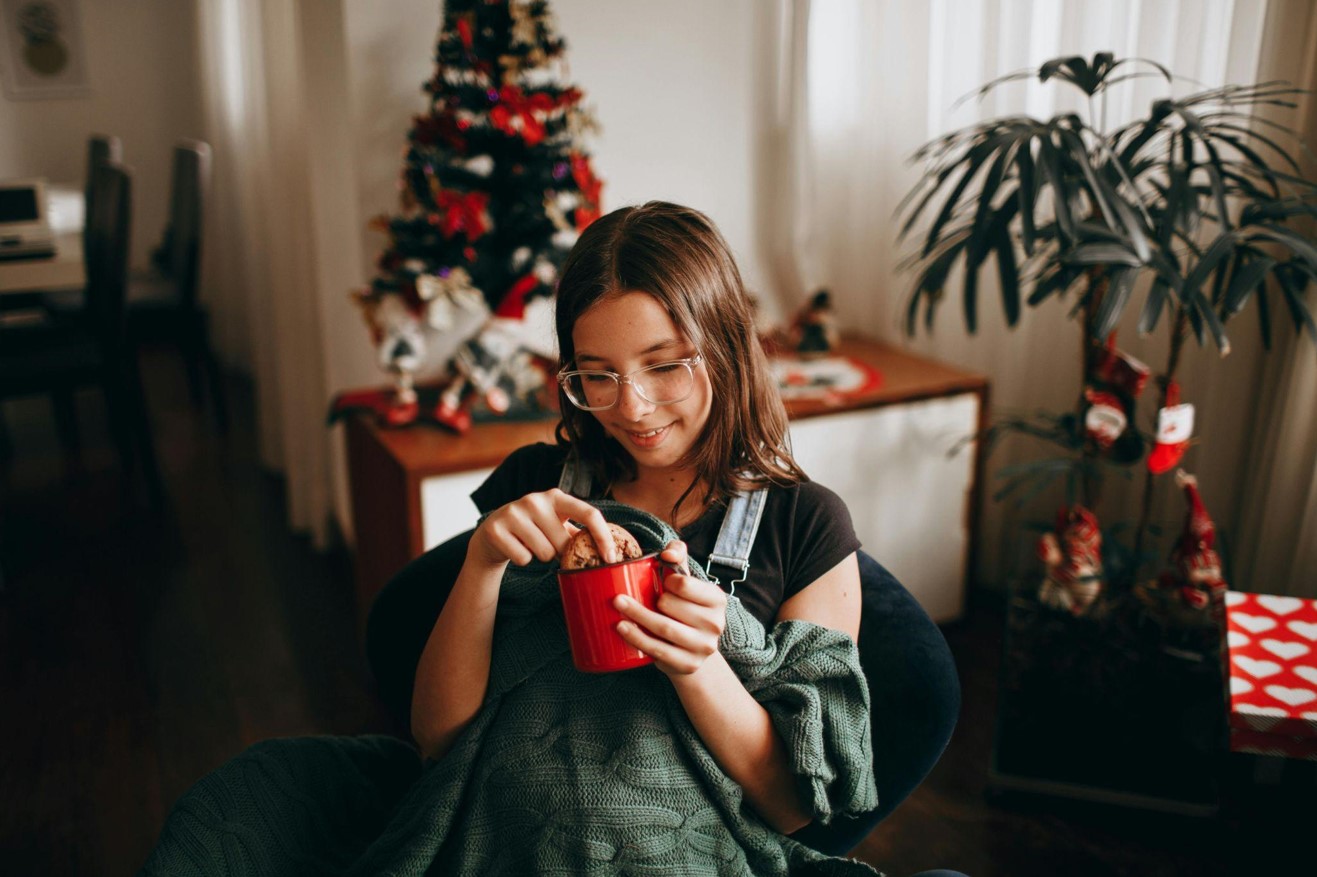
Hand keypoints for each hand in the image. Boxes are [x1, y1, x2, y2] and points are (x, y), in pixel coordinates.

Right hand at [468, 488, 616, 569]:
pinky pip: (524, 558)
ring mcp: (514, 512)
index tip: (611, 558)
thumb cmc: (533, 531)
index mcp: (556, 497)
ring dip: (539, 556)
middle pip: (564, 543)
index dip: (603, 536)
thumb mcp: (555, 524)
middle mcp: (535, 500)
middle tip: (543, 543)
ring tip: (528, 544)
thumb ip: (578, 532)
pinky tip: (514, 548)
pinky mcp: (497, 528)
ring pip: (544, 553)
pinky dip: (522, 559)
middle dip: (557, 552)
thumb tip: (610, 551)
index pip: (589, 512)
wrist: (494, 534)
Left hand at [614, 541, 727, 675]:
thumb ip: (678, 557)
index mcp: (717, 599)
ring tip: (617, 606)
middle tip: (629, 598)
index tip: (660, 582)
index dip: (667, 581)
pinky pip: (658, 650)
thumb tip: (667, 554)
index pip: (684, 584)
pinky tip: (622, 628)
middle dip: (648, 600)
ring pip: (663, 628)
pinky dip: (637, 638)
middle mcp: (715, 624)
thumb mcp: (685, 582)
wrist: (691, 651)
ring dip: (636, 615)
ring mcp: (704, 647)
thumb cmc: (683, 609)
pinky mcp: (689, 664)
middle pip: (670, 605)